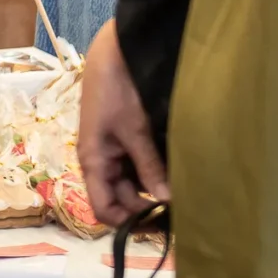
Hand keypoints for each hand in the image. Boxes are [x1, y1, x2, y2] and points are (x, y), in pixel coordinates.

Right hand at [77, 21, 169, 226]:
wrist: (116, 52)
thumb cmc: (117, 91)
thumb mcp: (134, 131)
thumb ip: (149, 167)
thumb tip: (165, 202)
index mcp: (94, 162)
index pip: (103, 209)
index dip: (127, 222)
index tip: (160, 225)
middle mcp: (103, 161)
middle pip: (122, 199)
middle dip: (147, 207)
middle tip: (182, 212)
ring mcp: (116, 150)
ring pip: (134, 183)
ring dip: (154, 190)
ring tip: (184, 194)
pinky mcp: (129, 138)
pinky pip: (141, 165)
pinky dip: (157, 172)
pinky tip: (179, 174)